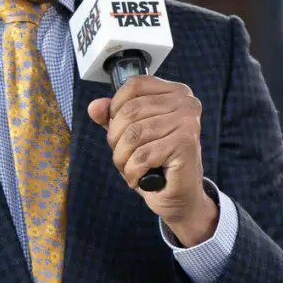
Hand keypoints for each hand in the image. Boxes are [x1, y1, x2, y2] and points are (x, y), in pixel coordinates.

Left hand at [88, 76, 217, 245]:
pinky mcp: (185, 144)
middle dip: (116, 139)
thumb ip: (113, 117)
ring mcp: (188, 122)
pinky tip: (138, 178)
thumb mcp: (130, 135)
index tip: (116, 127)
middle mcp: (185, 102)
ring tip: (129, 168)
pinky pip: (142, 155)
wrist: (180, 196)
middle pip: (130, 111)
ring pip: (134, 134)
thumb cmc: (157, 163)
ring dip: (122, 158)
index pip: (135, 85)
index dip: (116, 106)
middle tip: (122, 156)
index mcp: (175, 92)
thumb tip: (95, 107)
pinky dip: (132, 172)